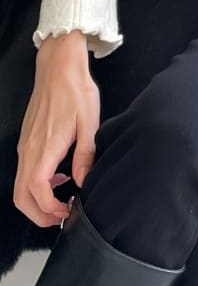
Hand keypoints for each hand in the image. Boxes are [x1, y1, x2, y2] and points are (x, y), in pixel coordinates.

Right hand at [14, 32, 99, 226]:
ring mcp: (25, 146)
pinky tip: (59, 178)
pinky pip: (24, 171)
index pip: (36, 190)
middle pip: (20, 196)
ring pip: (19, 186)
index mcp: (45, 148)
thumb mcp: (89, 123)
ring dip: (36, 201)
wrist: (59, 67)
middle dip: (38, 214)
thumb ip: (86, 155)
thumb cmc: (76, 91)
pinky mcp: (27, 141)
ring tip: (62, 202)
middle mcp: (29, 150)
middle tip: (62, 217)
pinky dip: (35, 185)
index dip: (49, 208)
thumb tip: (82, 182)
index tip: (68, 211)